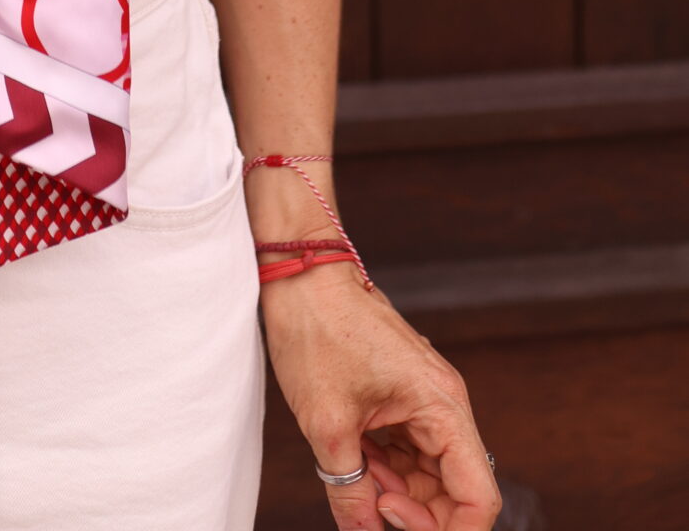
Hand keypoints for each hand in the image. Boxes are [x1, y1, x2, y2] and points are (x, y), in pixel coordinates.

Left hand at [263, 262, 500, 530]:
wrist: (297, 270)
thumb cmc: (315, 329)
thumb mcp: (327, 424)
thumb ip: (351, 491)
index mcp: (443, 407)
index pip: (479, 499)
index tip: (393, 525)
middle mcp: (444, 404)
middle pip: (454, 492)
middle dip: (414, 513)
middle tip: (367, 504)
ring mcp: (423, 400)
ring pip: (427, 476)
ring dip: (393, 490)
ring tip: (351, 471)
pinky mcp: (401, 397)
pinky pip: (407, 453)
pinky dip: (382, 467)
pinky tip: (353, 457)